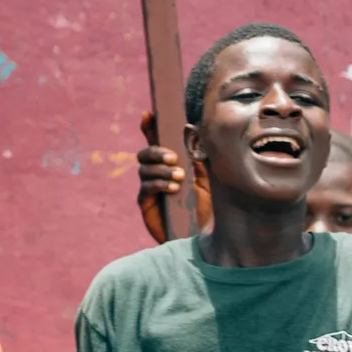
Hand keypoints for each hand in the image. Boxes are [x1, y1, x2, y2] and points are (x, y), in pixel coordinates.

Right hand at [137, 112, 209, 242]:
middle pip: (144, 154)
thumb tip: (198, 138)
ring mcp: (149, 189)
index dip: (149, 128)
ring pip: (144, 170)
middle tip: (173, 158)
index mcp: (169, 166)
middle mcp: (155, 174)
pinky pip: (146, 188)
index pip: (155, 143)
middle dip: (156, 152)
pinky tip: (173, 188)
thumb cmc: (204, 209)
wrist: (201, 236)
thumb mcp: (206, 183)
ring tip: (179, 177)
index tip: (148, 115)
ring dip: (161, 170)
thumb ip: (200, 162)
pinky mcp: (146, 204)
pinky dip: (159, 184)